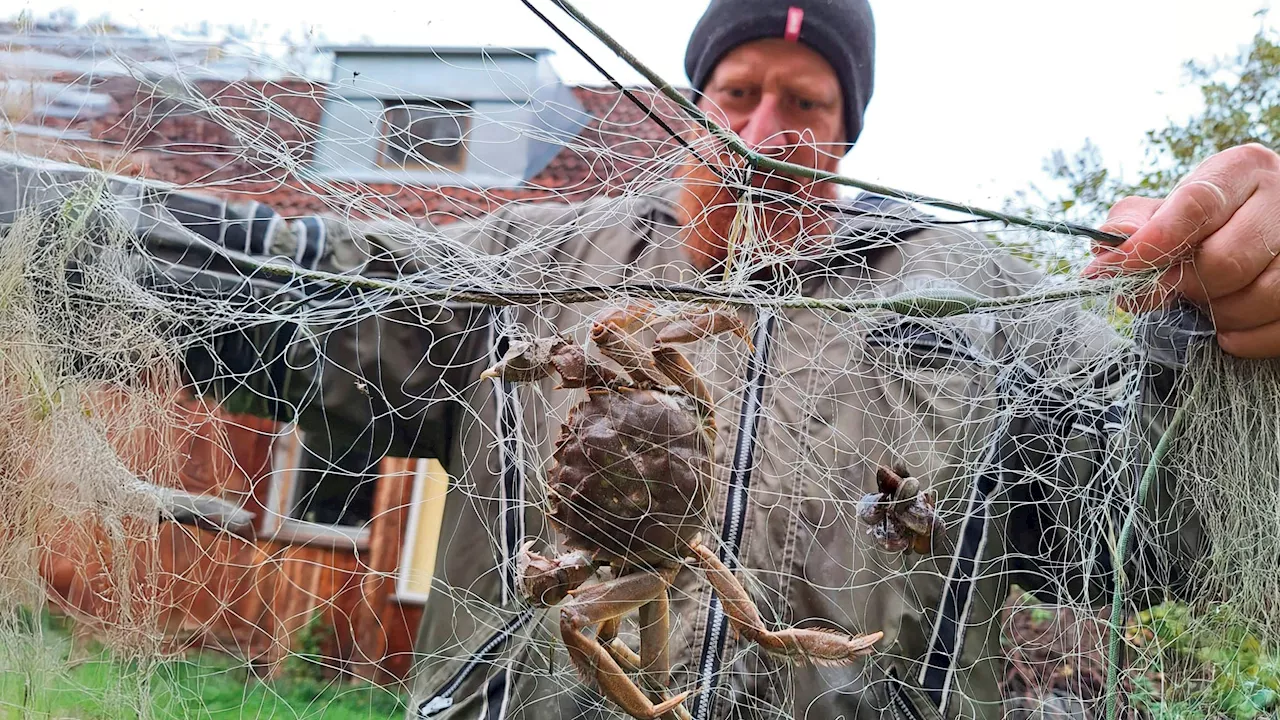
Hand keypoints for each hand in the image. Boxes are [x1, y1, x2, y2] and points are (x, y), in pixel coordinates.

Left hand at [1083, 143, 1279, 357]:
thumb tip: (1108, 251)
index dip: (1151, 244)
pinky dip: (1243, 338)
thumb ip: (1133, 224)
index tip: (1114, 269)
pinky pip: (1278, 329)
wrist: (1256, 234)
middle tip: (1166, 291)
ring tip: (1202, 304)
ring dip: (1218, 314)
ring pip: (1261, 296)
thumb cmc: (1204, 223)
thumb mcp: (1164, 210)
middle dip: (1184, 286)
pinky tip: (1227, 325)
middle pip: (1227, 259)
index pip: (1196, 206)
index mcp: (1243, 170)